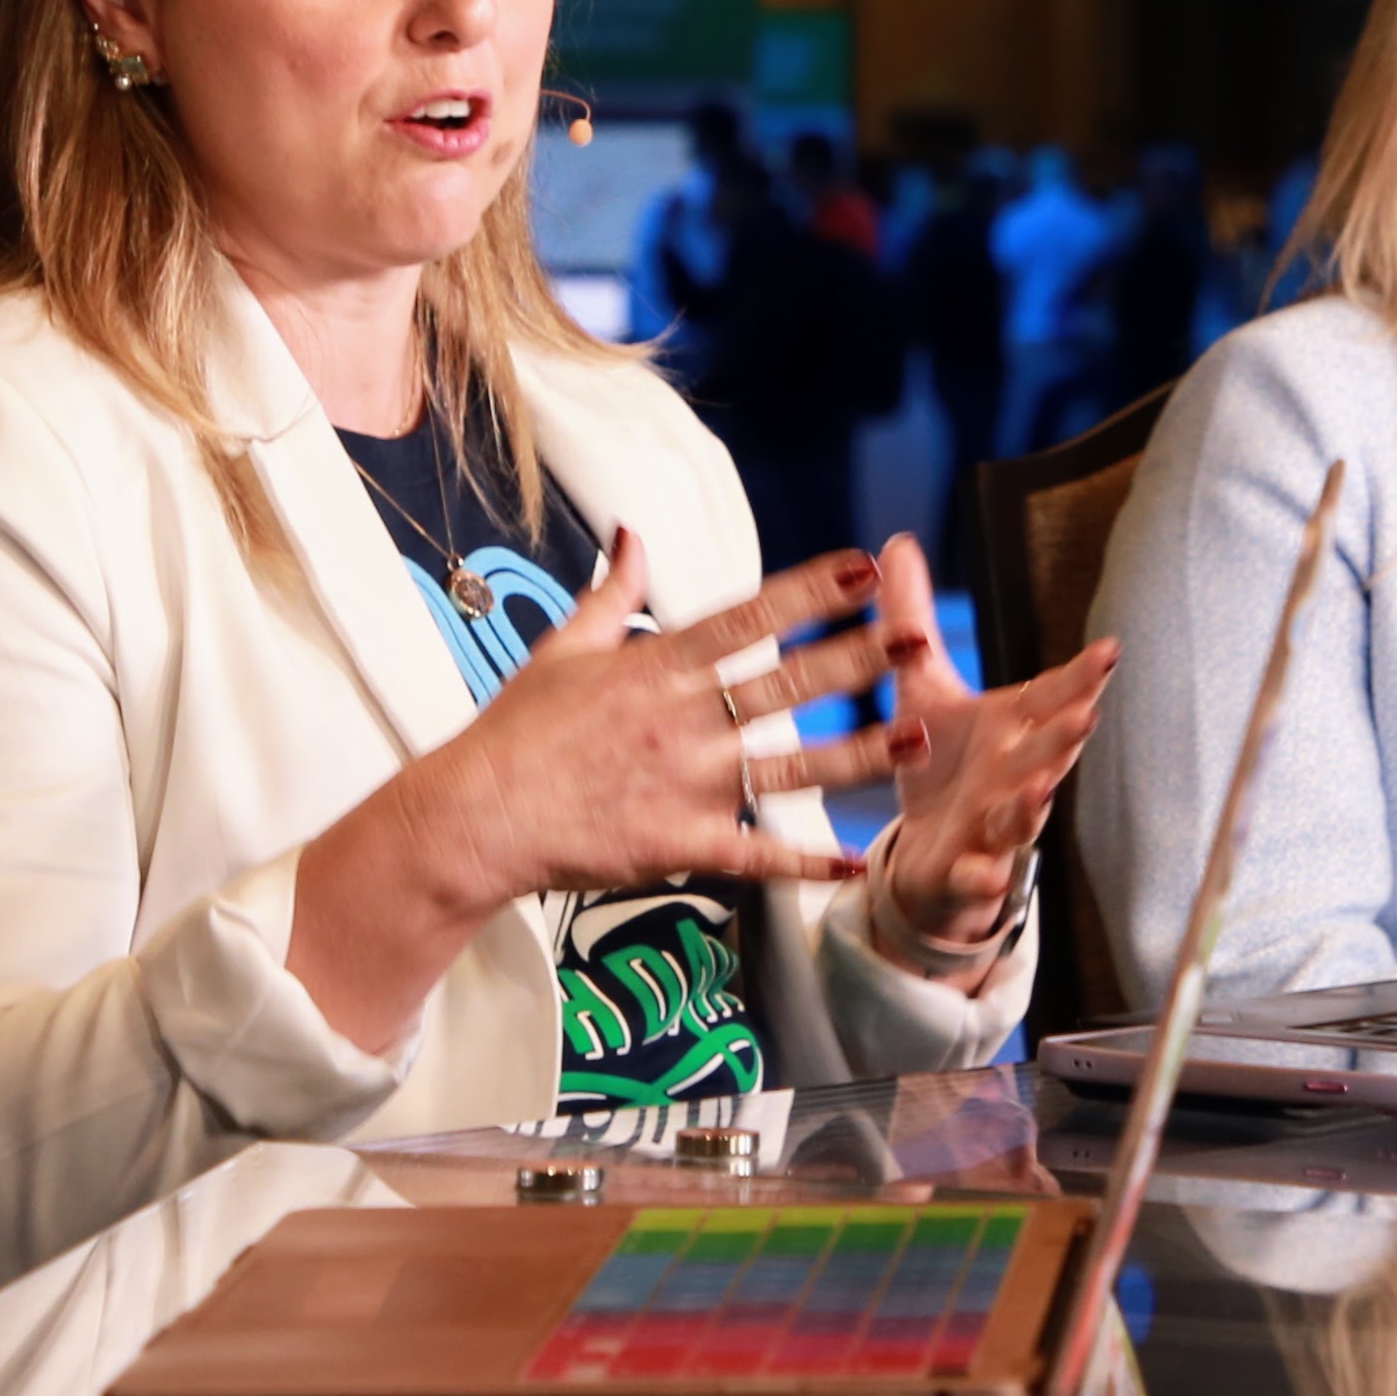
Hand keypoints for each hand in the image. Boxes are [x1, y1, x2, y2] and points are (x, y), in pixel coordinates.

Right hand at [407, 531, 910, 904]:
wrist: (476, 815)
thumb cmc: (514, 733)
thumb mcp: (561, 649)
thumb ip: (610, 593)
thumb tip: (631, 534)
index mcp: (657, 666)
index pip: (750, 618)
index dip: (812, 592)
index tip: (864, 568)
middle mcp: (682, 719)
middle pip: (788, 684)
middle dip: (860, 659)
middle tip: (920, 639)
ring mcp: (686, 782)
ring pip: (791, 765)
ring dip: (860, 753)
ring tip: (918, 737)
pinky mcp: (680, 843)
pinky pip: (755, 852)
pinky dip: (807, 861)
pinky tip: (855, 861)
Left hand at [856, 528, 1116, 972]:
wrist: (929, 860)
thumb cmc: (943, 769)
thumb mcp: (922, 690)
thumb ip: (912, 619)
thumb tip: (898, 540)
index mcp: (1011, 729)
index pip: (1053, 698)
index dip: (1081, 677)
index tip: (1111, 650)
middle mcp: (1013, 776)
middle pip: (1046, 754)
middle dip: (1066, 736)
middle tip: (1086, 715)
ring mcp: (995, 827)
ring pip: (1020, 816)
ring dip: (1031, 805)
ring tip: (1038, 791)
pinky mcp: (966, 871)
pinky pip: (979, 878)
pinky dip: (983, 879)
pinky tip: (984, 876)